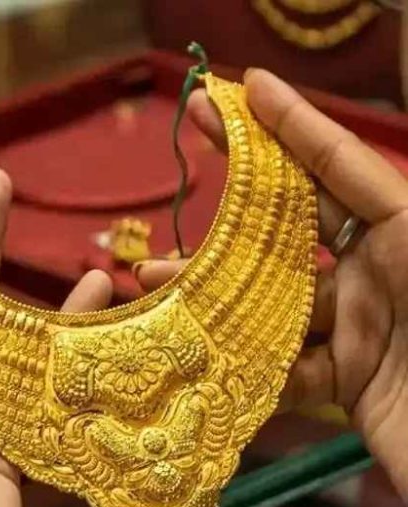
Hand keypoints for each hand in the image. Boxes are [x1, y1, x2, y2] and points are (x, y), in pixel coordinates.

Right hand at [136, 69, 407, 495]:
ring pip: (272, 301)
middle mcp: (380, 273)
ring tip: (153, 280)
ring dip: (211, 290)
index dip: (290, 125)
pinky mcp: (349, 384)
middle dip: (233, 196)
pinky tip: (194, 351)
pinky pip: (282, 367)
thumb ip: (382, 200)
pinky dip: (238, 359)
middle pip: (293, 225)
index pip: (340, 166)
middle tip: (181, 161)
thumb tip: (325, 140)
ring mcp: (361, 329)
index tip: (236, 92)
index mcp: (407, 233)